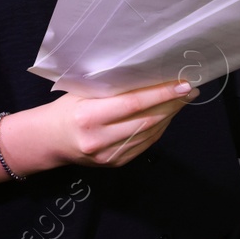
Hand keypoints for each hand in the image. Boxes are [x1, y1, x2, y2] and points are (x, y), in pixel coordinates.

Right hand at [33, 79, 195, 168]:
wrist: (49, 140)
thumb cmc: (67, 108)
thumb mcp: (82, 92)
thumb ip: (112, 87)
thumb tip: (149, 74)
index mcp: (88, 116)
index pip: (133, 104)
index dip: (161, 94)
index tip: (182, 84)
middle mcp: (98, 139)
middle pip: (146, 119)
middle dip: (172, 104)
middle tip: (190, 90)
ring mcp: (107, 155)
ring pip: (149, 133)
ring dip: (170, 116)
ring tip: (182, 100)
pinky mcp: (114, 164)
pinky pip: (145, 144)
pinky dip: (159, 129)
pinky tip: (167, 116)